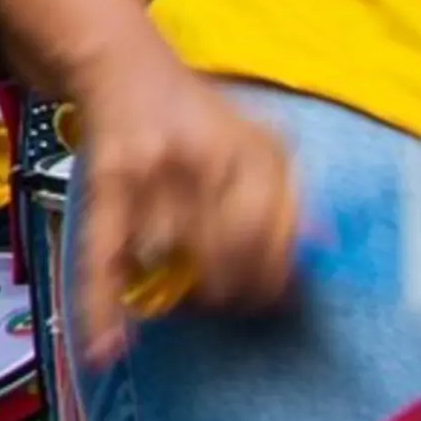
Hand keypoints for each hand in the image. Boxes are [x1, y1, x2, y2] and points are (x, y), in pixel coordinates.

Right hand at [63, 47, 298, 361]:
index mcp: (252, 151)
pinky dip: (102, 308)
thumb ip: (293, 199)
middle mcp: (203, 159)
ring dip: (181, 294)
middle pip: (225, 256)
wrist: (125, 70)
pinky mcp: (106, 189)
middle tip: (229, 304)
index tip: (273, 299)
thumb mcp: (265, 142)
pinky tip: (104, 350)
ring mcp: (150, 174)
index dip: (274, 279)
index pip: (272, 238)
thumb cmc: (202, 117)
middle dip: (230, 293)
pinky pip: (105, 258)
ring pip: (171, 262)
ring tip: (189, 298)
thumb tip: (318, 256)